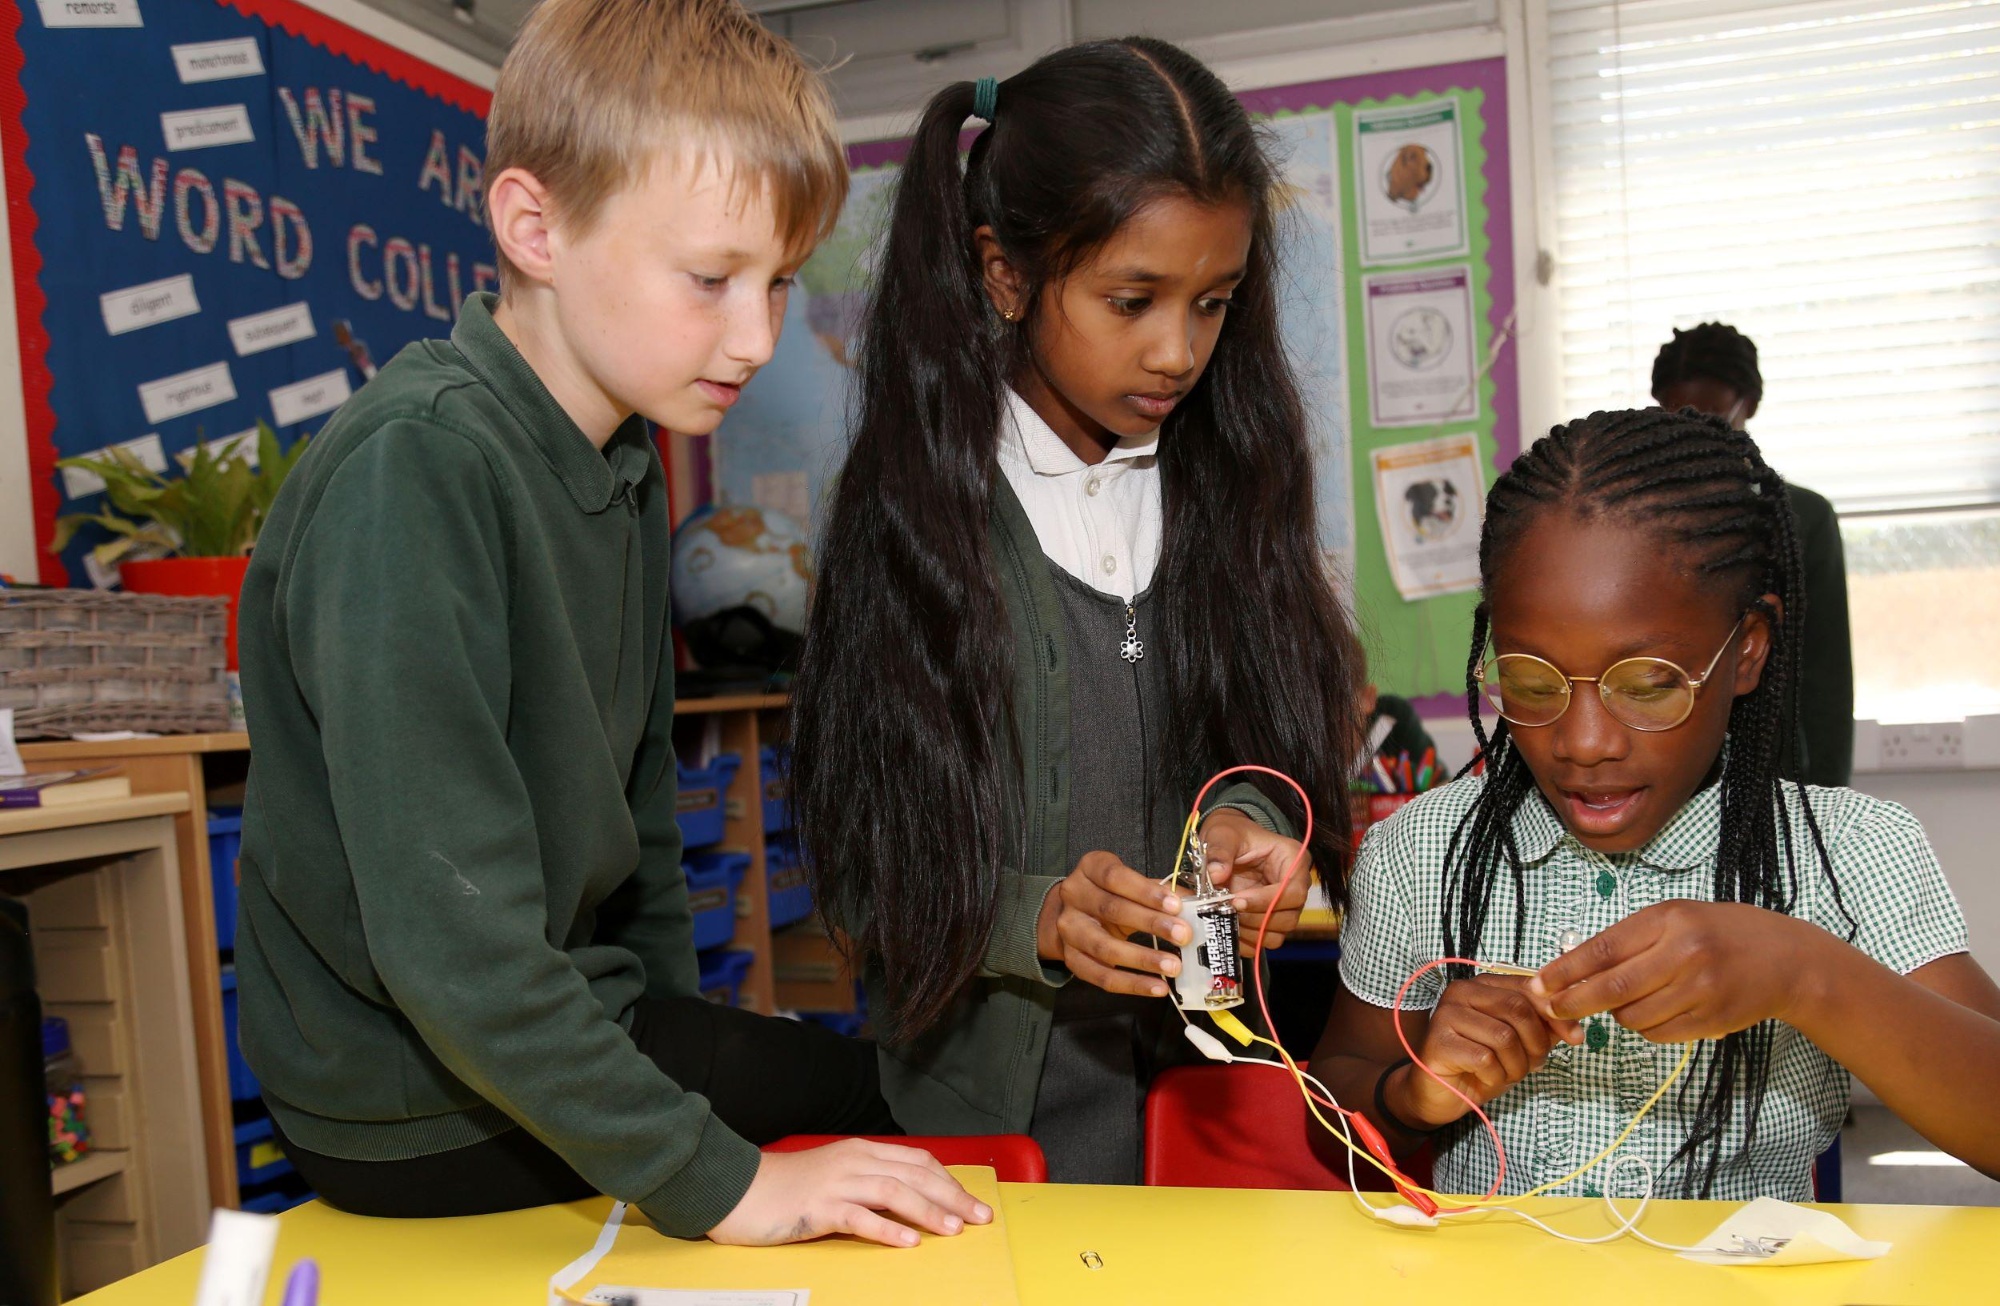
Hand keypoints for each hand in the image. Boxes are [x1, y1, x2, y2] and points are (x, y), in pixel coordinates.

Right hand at [708, 1138, 992, 1247]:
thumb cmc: (785, 1187)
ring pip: (894, 1192)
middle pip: (915, 1175)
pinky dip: (887, 1229)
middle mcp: (853, 1162)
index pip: (916, 1161)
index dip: (948, 1180)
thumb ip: (866, 1180)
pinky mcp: (819, 1207)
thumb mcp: (833, 1175)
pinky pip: (859, 1217)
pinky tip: (908, 1241)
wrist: (738, 1189)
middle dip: (952, 1196)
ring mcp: (836, 1183)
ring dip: (929, 1211)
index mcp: (860, 1151)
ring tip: (954, 1229)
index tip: (971, 1201)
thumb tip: (905, 1197)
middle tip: (980, 1217)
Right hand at [1035, 851, 1189, 997]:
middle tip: (1183, 935)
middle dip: (1151, 923)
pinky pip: (1101, 976)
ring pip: (1105, 947)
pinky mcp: (1071, 958)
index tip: (1176, 905)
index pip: (1115, 877)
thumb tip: (1194, 905)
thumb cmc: (1111, 893)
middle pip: (1111, 910)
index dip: (1146, 891)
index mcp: (1089, 868)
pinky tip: (1157, 987)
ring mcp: (1068, 929)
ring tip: (1174, 966)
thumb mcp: (1131, 883)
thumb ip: (1159, 891)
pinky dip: (1131, 984)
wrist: (1072, 913)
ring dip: (1142, 959)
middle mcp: (1073, 896)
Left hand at [1199, 808, 1310, 951]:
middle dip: (1255, 919)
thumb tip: (1216, 874)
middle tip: (1225, 911)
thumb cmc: (1231, 833)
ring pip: (1278, 933)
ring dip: (1249, 932)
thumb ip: (1220, 851)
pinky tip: (1225, 930)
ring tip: (1224, 919)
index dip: (1266, 901)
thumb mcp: (1223, 833)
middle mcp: (1295, 886)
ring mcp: (1284, 906)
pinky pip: (1264, 940)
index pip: (1292, 891)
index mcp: (1293, 860)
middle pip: (1288, 917)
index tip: (1236, 900)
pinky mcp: (1269, 919)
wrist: (1227, 842)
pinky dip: (1245, 941)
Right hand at [1389, 975, 1581, 1129]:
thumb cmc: (1481, 1065)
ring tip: (1508, 1073)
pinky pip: (1485, 1059)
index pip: (1528, 988)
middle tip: (1534, 1064)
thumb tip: (1574, 1027)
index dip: (1556, 1013)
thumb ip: (1543, 1028)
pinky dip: (1495, 1076)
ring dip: (1516, 1064)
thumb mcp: (1520, 1044)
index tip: (1576, 1037)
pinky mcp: (1438, 1042)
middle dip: (1536, 1043)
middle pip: (1517, 1009)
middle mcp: (1461, 992)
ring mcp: (1446, 1015)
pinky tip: (1486, 1078)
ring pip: (1504, 1037)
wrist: (1439, 1094)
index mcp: (1483, 985)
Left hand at [1527, 900, 1819, 1042]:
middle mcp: (1684, 955)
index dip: (1566, 969)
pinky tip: (1657, 1009)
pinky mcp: (1710, 1021)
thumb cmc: (1722, 932)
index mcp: (1670, 920)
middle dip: (1573, 1001)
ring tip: (1630, 997)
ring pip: (1632, 1016)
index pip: (1605, 948)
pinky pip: (1656, 1033)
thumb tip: (1573, 965)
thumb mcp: (1676, 918)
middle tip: (1549, 1007)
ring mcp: (1700, 991)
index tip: (1539, 982)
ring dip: (1616, 1013)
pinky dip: (1644, 1026)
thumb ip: (1630, 938)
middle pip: (1612, 988)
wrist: (1787, 961)